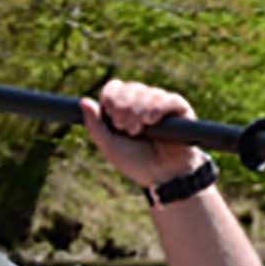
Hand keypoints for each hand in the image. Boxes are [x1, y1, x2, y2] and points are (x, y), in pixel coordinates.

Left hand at [80, 78, 209, 190]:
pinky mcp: (181, 110)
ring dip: (139, 111)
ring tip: (140, 131)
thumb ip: (95, 125)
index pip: (114, 87)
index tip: (112, 119)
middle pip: (130, 88)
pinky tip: (152, 121)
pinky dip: (158, 108)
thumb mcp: (109, 146)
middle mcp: (143, 102)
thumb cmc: (135, 162)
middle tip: (126, 129)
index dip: (111, 99)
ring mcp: (162, 105)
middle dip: (124, 107)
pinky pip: (170, 99)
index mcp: (124, 108)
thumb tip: (83, 101)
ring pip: (149, 92)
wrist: (161, 177)